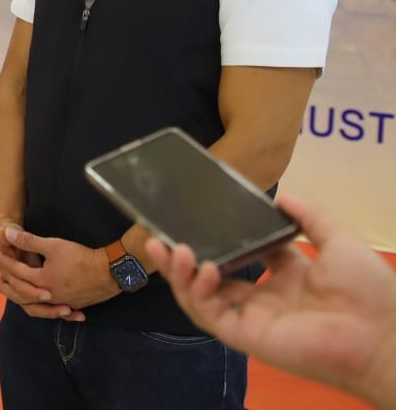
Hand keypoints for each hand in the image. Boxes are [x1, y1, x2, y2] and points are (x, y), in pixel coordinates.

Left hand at [0, 226, 121, 315]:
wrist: (110, 272)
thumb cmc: (80, 257)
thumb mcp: (53, 245)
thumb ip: (28, 241)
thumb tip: (6, 233)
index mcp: (41, 281)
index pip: (16, 270)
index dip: (4, 259)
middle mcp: (49, 295)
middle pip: (21, 294)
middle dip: (7, 286)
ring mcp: (62, 302)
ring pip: (36, 306)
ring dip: (23, 299)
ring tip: (16, 293)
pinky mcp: (73, 305)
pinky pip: (53, 309)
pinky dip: (43, 307)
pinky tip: (44, 304)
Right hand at [148, 194, 395, 406]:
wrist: (383, 334)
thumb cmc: (368, 290)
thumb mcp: (337, 240)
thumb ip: (308, 217)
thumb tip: (280, 194)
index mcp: (286, 278)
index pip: (240, 258)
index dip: (218, 240)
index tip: (198, 219)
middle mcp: (264, 298)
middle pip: (211, 279)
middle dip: (182, 260)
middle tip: (158, 236)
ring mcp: (253, 318)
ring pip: (201, 298)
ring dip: (181, 274)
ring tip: (169, 248)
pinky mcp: (246, 336)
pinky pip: (211, 315)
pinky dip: (198, 291)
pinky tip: (203, 267)